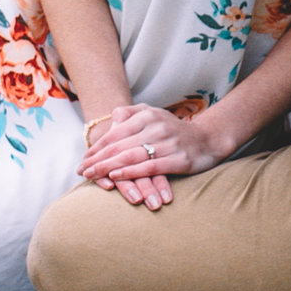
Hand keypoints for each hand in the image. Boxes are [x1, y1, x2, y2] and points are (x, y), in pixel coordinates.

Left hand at [77, 104, 228, 209]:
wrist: (209, 139)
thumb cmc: (175, 129)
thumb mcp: (154, 113)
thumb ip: (131, 113)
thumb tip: (111, 117)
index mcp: (148, 115)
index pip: (115, 132)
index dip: (96, 147)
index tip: (83, 159)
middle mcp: (156, 127)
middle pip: (119, 145)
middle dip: (97, 159)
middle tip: (81, 171)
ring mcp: (168, 143)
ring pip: (131, 156)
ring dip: (108, 167)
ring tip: (92, 175)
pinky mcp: (178, 159)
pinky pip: (149, 167)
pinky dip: (130, 172)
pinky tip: (116, 177)